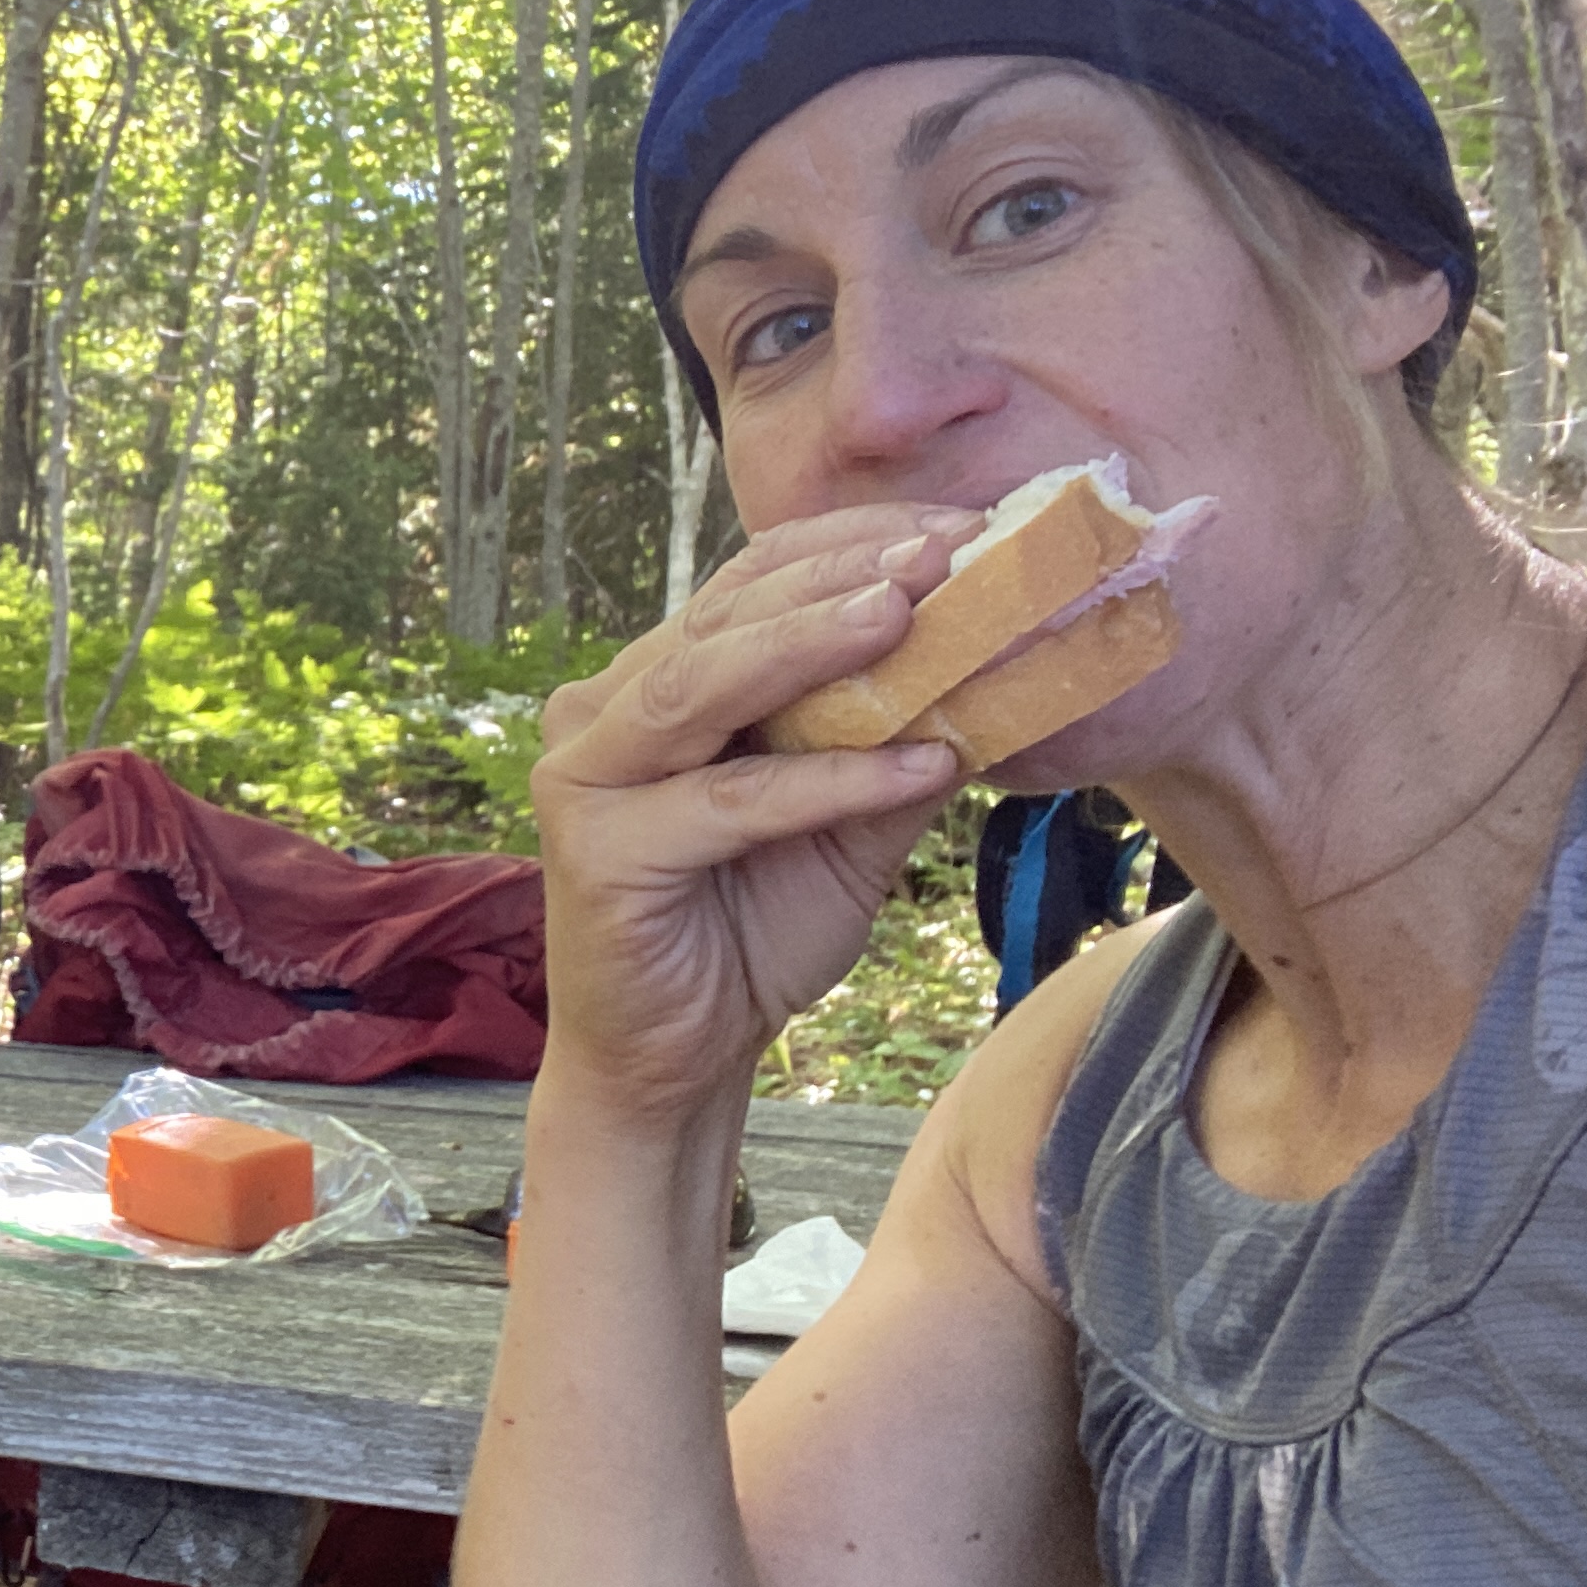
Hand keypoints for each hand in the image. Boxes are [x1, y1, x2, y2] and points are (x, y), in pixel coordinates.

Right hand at [527, 506, 989, 1122]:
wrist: (678, 1061)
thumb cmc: (751, 934)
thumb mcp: (850, 827)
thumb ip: (894, 745)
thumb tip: (999, 666)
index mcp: (660, 683)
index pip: (750, 584)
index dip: (847, 546)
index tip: (955, 526)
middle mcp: (607, 709)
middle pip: (724, 615)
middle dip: (837, 577)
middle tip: (942, 550)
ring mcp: (588, 774)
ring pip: (703, 683)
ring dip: (810, 644)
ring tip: (907, 613)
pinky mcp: (599, 848)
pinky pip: (728, 800)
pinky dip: (827, 781)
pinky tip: (917, 764)